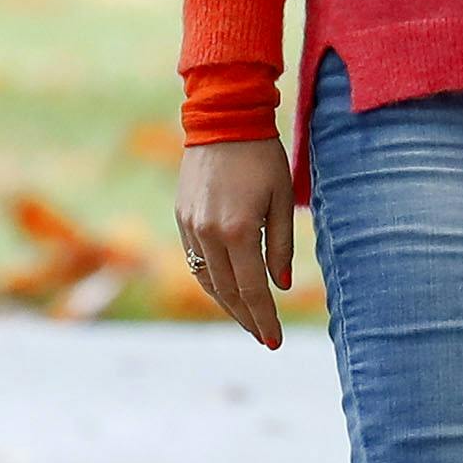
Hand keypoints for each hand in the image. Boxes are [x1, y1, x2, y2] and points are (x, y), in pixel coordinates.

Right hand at [175, 139, 293, 350]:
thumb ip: (281, 245)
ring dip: (226, 304)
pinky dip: (211, 281)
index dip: (263, 317)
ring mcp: (190, 227)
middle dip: (246, 317)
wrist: (223, 121)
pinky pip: (195, 261)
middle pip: (226, 291)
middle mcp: (208, 234)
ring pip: (206, 280)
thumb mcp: (281, 199)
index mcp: (238, 230)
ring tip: (248, 320)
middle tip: (263, 337)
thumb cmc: (263, 157)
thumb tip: (279, 286)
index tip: (274, 341)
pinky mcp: (181, 218)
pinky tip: (226, 290)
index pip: (251, 289)